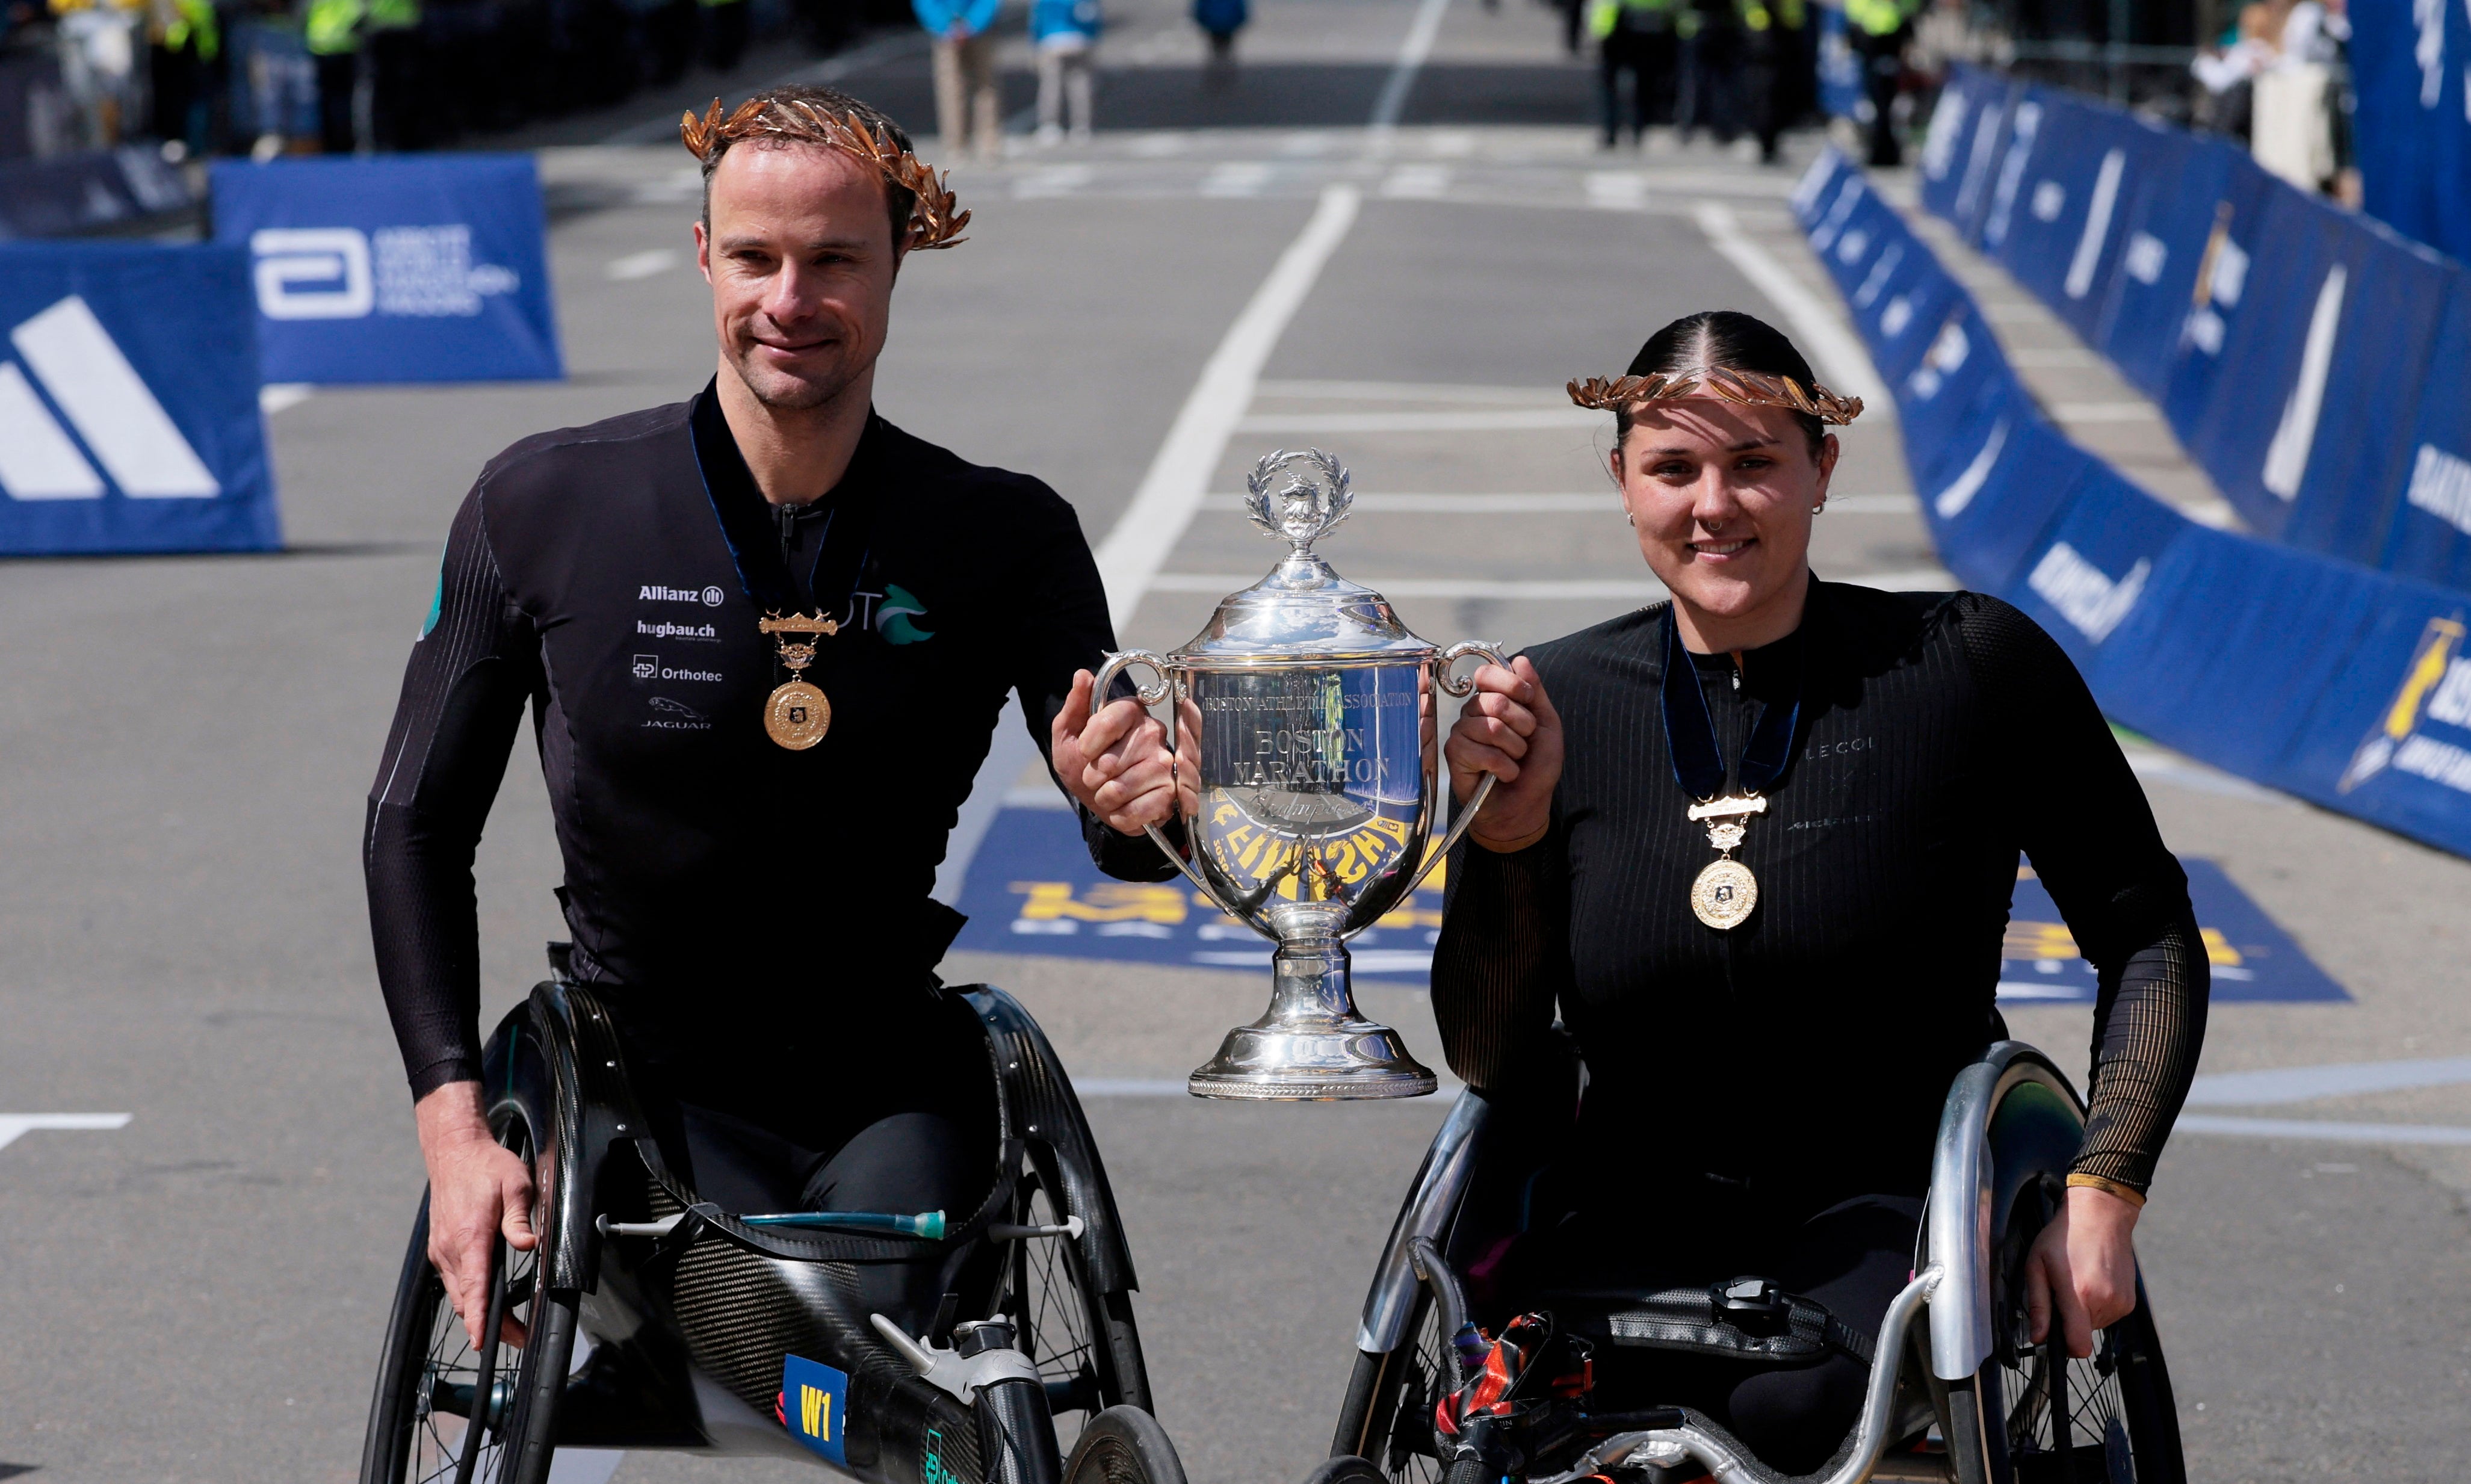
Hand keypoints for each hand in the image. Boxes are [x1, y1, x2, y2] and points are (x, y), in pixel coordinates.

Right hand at [414, 1080, 537, 1350]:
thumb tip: (528, 1243)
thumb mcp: (515, 1184)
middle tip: (517, 1338)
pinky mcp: (439, 1248)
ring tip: (504, 1327)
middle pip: (467, 1299)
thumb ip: (520, 1218)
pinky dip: (468, 1296)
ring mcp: (441, 1250)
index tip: (483, 1341)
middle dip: (488, 1324)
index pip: (475, 1286)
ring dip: (478, 1313)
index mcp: (470, 1235)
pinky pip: (453, 1281)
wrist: (454, 1152)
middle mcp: (450, 1248)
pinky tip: (486, 1299)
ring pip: (458, 1294)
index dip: (480, 1317)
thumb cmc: (487, 1166)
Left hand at [1050, 669, 1187, 834]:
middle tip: (1097, 776)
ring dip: (1104, 798)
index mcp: (1130, 711)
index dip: (1088, 744)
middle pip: (1109, 763)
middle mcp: (1153, 732)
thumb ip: (1075, 706)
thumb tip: (1082, 675)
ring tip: (1109, 792)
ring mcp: (1165, 763)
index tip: (1085, 751)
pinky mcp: (1171, 792)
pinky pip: (1136, 811)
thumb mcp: (1068, 735)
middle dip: (1093, 777)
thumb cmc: (1085, 764)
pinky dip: (1121, 815)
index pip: (1106, 722)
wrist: (1104, 800)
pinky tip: (1124, 807)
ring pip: (1120, 789)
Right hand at [1442, 657, 1562, 848]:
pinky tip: (1503, 775)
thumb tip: (1519, 659)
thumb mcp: (1547, 725)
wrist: (1525, 806)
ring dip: (1515, 749)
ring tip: (1514, 760)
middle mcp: (1473, 713)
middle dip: (1522, 724)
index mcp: (1492, 700)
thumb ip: (1535, 692)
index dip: (1511, 684)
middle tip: (1525, 742)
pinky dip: (1504, 767)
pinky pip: (1482, 752)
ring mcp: (1461, 733)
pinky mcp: (1454, 756)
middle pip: (1494, 701)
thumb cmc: (1536, 767)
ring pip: (1490, 727)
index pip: (1487, 673)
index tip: (1528, 699)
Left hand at [2024, 1185, 2140, 1358]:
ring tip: (2079, 1280)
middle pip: (2083, 1335)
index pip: (2078, 1346)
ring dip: (2084, 1312)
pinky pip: (2108, 1316)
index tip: (2055, 1334)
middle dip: (2070, 1320)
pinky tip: (2093, 1281)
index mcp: (2079, 1294)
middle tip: (2063, 1290)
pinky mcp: (2130, 1302)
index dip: (2064, 1347)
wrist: (2101, 1216)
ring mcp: (2121, 1303)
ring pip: (2095, 1326)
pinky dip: (2098, 1306)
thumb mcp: (2037, 1266)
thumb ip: (2038, 1305)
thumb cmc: (2064, 1237)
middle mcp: (2104, 1302)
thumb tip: (2038, 1339)